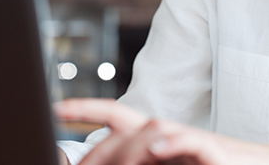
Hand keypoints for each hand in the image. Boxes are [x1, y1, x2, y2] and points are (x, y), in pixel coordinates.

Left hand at [53, 98, 268, 164]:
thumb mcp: (168, 162)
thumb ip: (138, 159)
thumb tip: (99, 161)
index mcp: (154, 136)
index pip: (114, 115)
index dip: (84, 109)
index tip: (54, 108)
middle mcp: (168, 132)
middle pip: (125, 124)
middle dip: (99, 143)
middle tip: (78, 164)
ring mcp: (190, 139)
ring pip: (153, 130)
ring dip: (126, 147)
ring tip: (105, 163)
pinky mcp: (214, 151)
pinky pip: (192, 142)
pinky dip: (172, 144)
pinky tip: (155, 148)